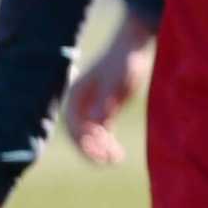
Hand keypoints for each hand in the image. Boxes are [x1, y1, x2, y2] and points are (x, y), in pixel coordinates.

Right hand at [61, 16, 155, 165]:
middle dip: (92, 149)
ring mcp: (92, 108)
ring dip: (101, 150)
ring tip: (116, 160)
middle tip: (107, 161)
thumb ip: (106, 101)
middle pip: (79, 134)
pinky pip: (103, 133)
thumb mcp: (117, 81)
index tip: (97, 154)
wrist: (134, 47)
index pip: (73, 126)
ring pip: (91, 136)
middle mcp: (80, 104)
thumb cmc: (124, 62)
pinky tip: (118, 154)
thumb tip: (97, 123)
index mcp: (76, 96)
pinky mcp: (105, 110)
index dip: (83, 143)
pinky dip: (108, 144)